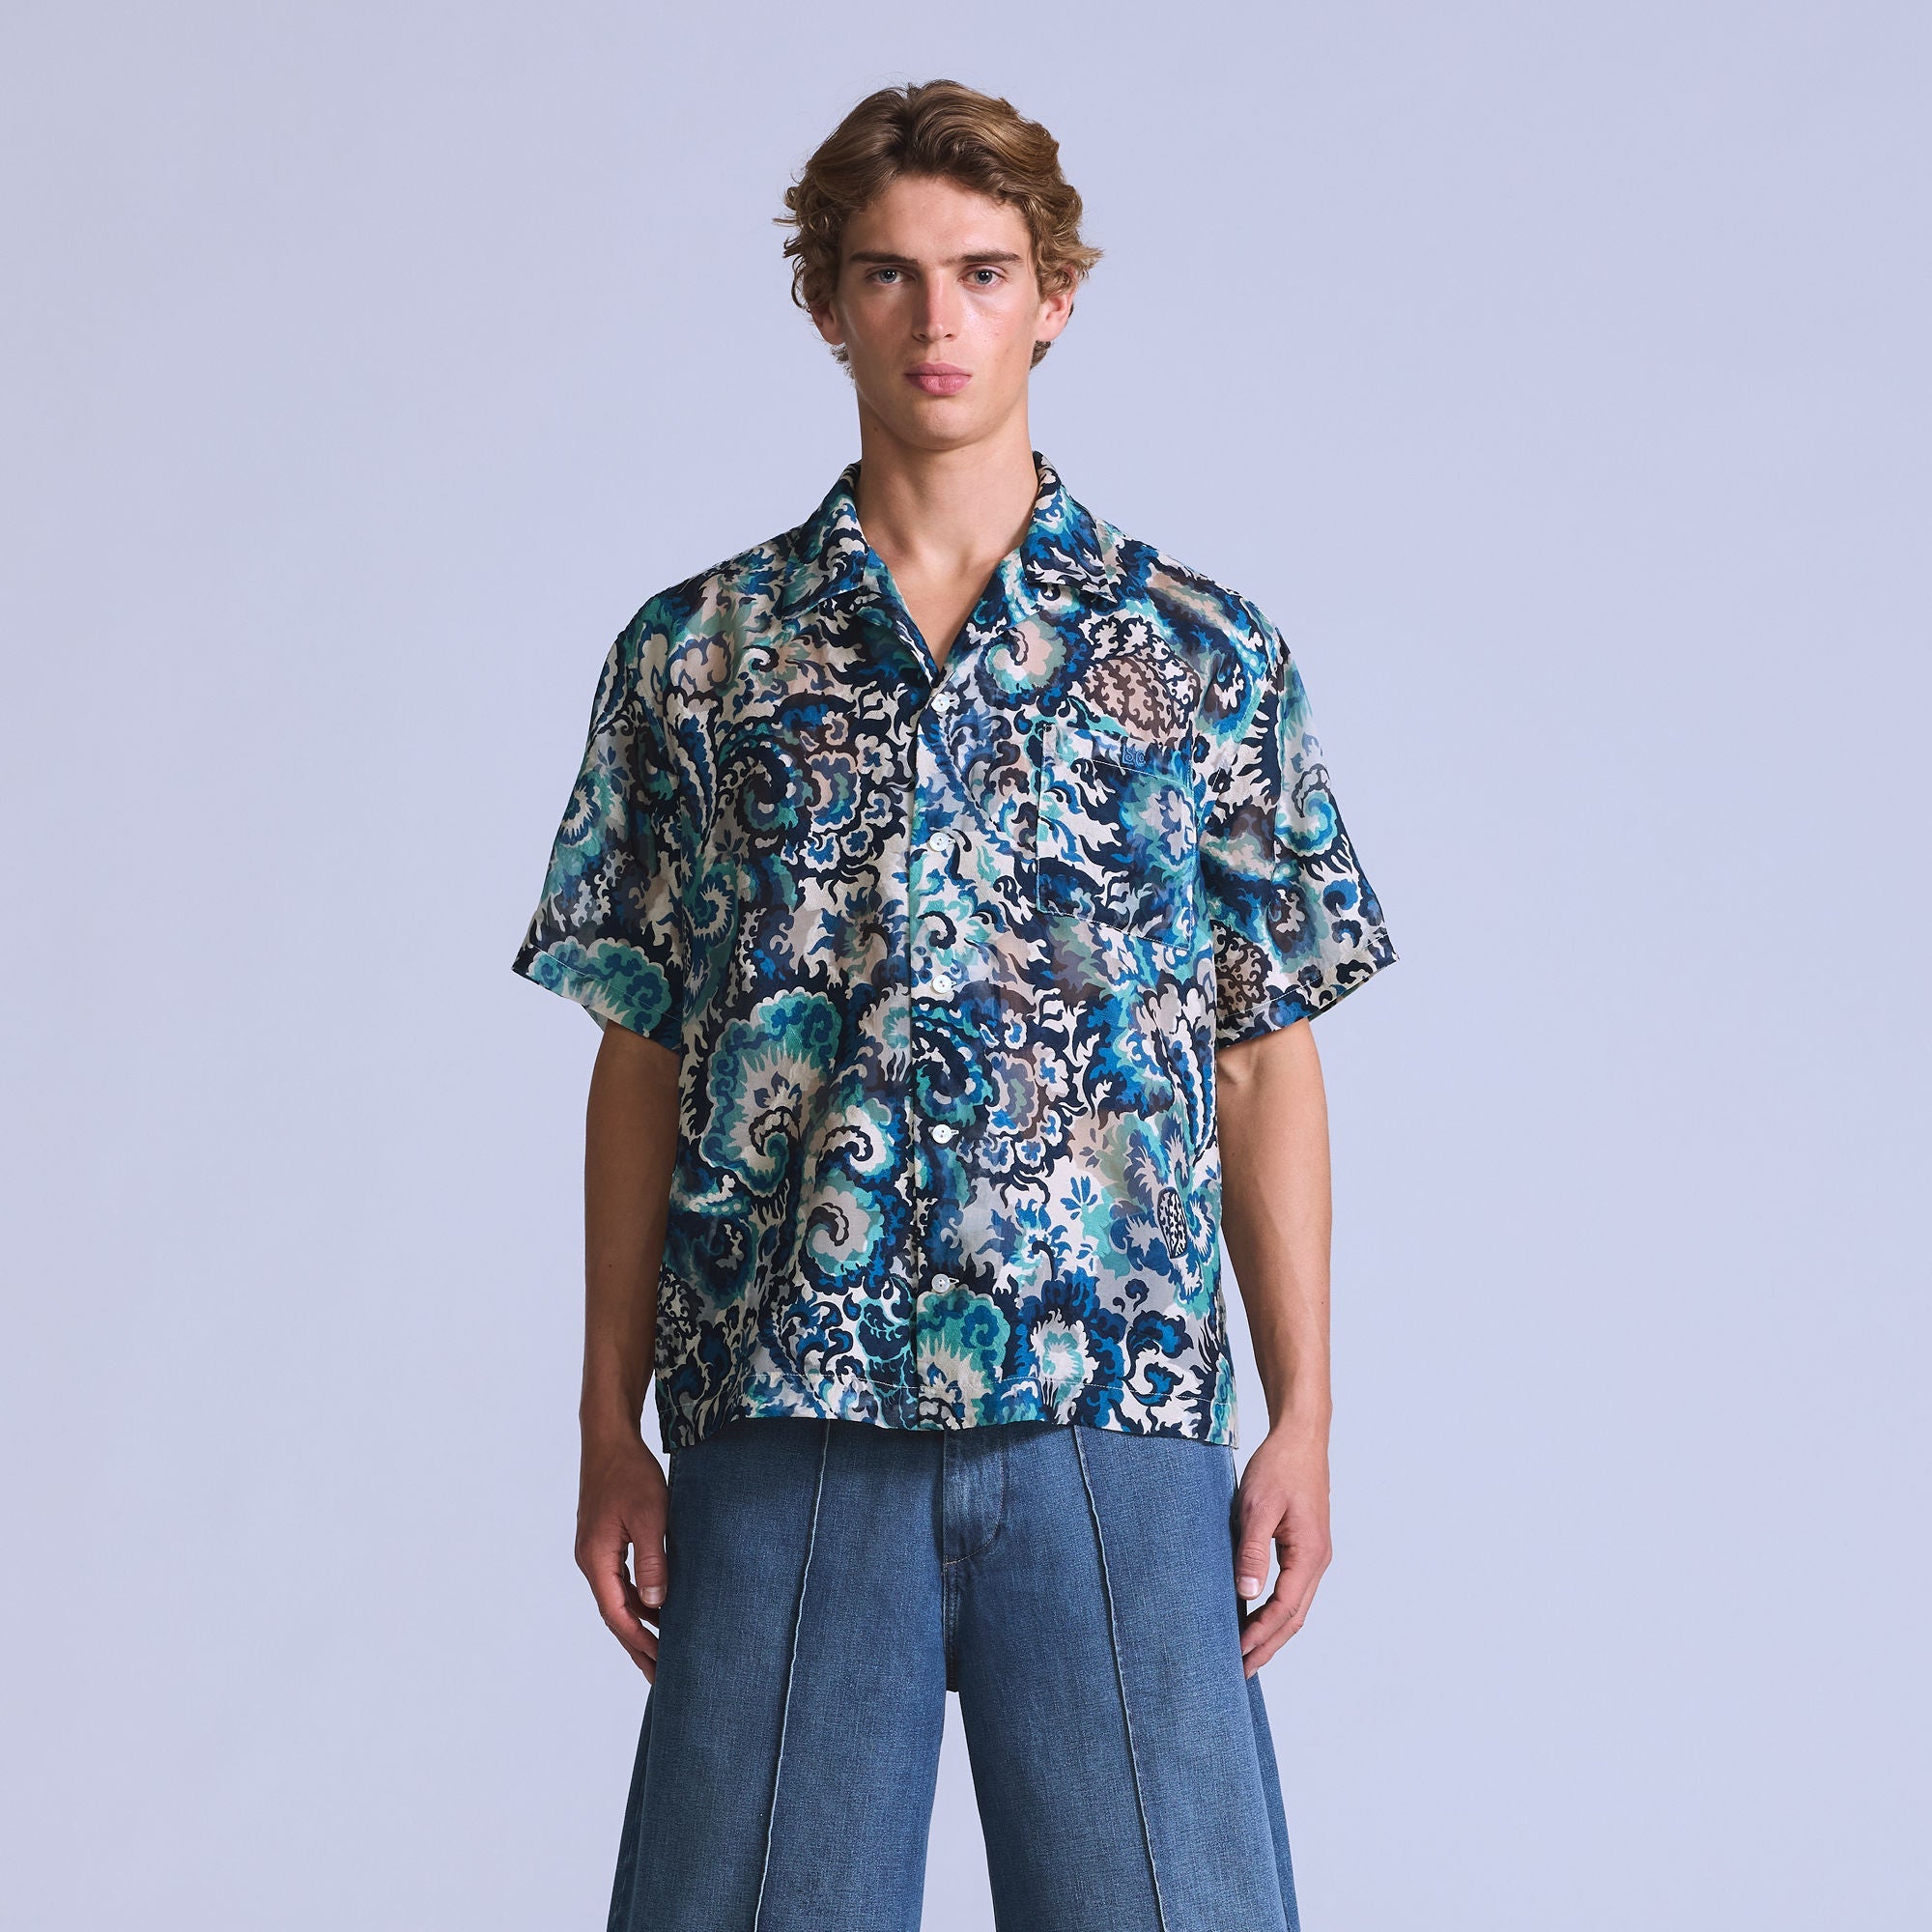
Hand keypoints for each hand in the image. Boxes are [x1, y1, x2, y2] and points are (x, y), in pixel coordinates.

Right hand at [576, 1432, 669, 1679]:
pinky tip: (657, 1607)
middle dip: (637, 1644)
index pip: (617, 1614)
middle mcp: (590, 1560)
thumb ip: (652, 1561)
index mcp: (596, 1559)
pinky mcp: (604, 1540)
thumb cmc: (630, 1473)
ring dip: (638, 1623)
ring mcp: (595, 1551)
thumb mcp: (649, 1516)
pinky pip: (620, 1580)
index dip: (639, 1641)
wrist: (608, 1439)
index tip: (660, 1664)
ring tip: (662, 1649)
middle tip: (660, 1675)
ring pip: (617, 1598)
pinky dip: (638, 1599)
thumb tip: (656, 1604)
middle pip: (614, 1613)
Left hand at [1232, 1426, 1332, 1675]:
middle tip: (1240, 1671)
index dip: (1260, 1635)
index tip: (1236, 1655)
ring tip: (1245, 1652)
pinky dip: (1274, 1609)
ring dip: (1272, 1631)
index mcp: (1309, 1554)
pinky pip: (1292, 1588)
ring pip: (1295, 1605)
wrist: (1300, 1437)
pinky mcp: (1305, 1545)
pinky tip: (1254, 1614)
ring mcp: (1314, 1554)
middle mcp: (1317, 1560)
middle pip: (1294, 1617)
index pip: (1284, 1609)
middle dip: (1268, 1645)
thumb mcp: (1257, 1506)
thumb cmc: (1278, 1467)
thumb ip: (1252, 1550)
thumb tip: (1245, 1593)